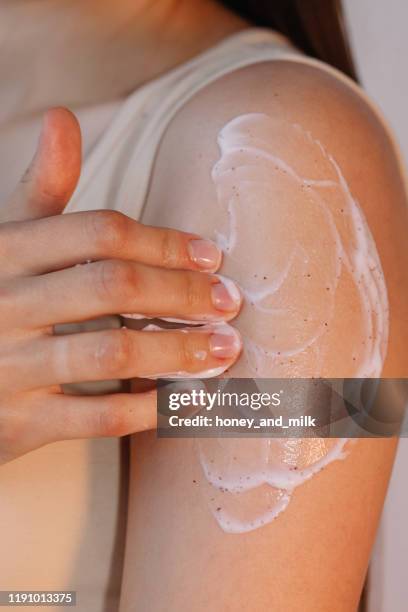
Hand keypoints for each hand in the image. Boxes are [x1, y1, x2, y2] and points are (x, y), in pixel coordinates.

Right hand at [0, 108, 241, 463]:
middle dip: (183, 293)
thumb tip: (62, 116)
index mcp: (6, 251)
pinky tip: (183, 398)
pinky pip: (98, 417)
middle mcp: (4, 303)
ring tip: (225, 350)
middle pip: (113, 285)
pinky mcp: (19, 423)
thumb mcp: (8, 242)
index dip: (165, 242)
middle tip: (230, 303)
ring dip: (180, 350)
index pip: (100, 232)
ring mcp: (8, 367)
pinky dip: (149, 409)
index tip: (212, 257)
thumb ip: (41, 188)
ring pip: (111, 351)